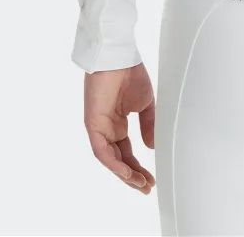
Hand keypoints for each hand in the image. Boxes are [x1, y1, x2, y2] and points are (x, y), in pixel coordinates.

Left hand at [84, 63, 155, 193]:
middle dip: (132, 176)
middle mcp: (107, 129)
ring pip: (109, 159)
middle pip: (119, 160)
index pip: (127, 152)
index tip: (151, 179)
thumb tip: (151, 148)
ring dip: (124, 174)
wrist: (118, 56)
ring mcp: (99, 127)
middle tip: (147, 188)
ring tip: (140, 184)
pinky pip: (101, 150)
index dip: (138, 167)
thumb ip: (148, 125)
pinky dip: (113, 163)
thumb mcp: (145, 104)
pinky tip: (126, 172)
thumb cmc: (130, 74)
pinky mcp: (92, 124)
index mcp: (118, 124)